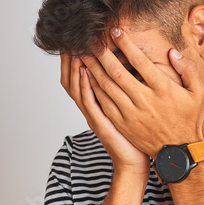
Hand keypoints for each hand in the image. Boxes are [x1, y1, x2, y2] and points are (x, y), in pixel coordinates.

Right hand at [59, 52, 150, 178]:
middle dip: (68, 61)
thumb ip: (124, 88)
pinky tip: (85, 72)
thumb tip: (130, 64)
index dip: (73, 60)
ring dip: (75, 69)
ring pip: (77, 89)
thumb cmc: (134, 137)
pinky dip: (85, 87)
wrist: (135, 163)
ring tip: (74, 50)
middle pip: (71, 81)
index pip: (78, 78)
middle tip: (68, 41)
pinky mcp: (101, 124)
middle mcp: (91, 109)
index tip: (75, 41)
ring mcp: (94, 117)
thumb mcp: (126, 108)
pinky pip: (89, 103)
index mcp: (96, 104)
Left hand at [80, 28, 203, 158]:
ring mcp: (131, 114)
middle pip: (117, 72)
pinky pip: (104, 103)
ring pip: (107, 87)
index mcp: (163, 90)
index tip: (115, 32)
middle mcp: (144, 101)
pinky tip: (87, 77)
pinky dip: (93, 88)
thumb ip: (188, 69)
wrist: (179, 152)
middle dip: (102, 54)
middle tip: (91, 40)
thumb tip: (172, 52)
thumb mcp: (199, 93)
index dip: (125, 45)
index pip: (140, 62)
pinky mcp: (122, 124)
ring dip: (93, 69)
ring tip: (84, 54)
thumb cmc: (189, 119)